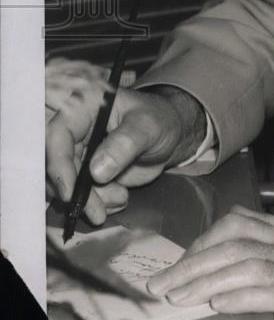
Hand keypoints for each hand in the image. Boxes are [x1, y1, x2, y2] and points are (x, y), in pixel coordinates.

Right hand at [46, 85, 204, 225]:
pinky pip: (81, 195)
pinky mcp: (86, 172)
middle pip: (58, 166)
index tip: (70, 193)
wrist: (170, 135)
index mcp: (84, 107)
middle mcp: (76, 129)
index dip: (59, 165)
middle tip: (98, 212)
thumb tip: (97, 171)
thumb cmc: (159, 119)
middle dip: (77, 194)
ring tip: (121, 197)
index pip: (57, 136)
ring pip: (68, 185)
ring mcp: (79, 152)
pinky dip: (99, 203)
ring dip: (91, 200)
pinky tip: (120, 197)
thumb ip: (124, 144)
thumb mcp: (148, 126)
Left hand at [147, 206, 273, 319]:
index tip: (176, 265)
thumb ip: (269, 268)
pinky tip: (220, 305)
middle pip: (233, 242)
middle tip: (159, 286)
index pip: (237, 224)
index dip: (202, 241)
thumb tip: (224, 284)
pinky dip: (244, 296)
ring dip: (207, 280)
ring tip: (178, 298)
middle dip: (191, 262)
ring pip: (248, 263)